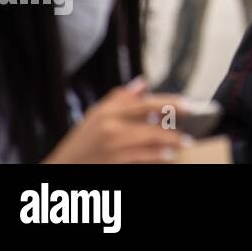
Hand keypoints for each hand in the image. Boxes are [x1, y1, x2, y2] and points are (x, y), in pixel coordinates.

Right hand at [44, 79, 187, 163]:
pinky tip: (168, 155)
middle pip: (150, 124)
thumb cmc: (81, 142)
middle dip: (173, 129)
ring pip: (150, 141)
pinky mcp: (113, 162)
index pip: (144, 103)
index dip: (168, 103)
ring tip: (183, 143)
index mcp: (107, 111)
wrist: (61, 167)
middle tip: (190, 132)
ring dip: (170, 143)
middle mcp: (110, 126)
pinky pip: (142, 157)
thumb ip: (120, 98)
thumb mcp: (96, 115)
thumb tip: (143, 83)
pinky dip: (158, 156)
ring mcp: (112, 145)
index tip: (187, 105)